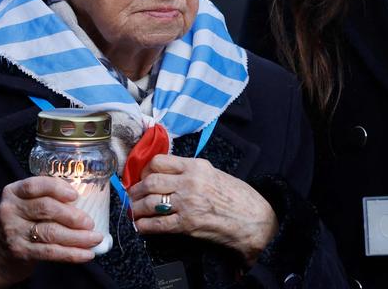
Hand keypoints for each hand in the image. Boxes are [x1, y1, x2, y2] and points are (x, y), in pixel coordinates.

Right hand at [0, 177, 101, 287]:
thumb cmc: (20, 224)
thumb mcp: (24, 205)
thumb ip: (45, 199)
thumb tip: (83, 200)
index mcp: (13, 192)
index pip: (35, 185)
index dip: (57, 188)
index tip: (75, 195)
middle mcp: (10, 210)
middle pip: (46, 208)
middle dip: (72, 215)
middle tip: (90, 222)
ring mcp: (14, 232)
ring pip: (50, 232)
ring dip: (78, 236)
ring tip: (95, 238)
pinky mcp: (20, 251)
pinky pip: (51, 252)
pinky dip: (71, 253)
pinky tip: (86, 254)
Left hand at [128, 154, 277, 262]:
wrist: (254, 219)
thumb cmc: (237, 196)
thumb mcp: (214, 173)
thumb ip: (191, 171)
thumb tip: (168, 174)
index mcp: (196, 166)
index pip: (159, 162)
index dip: (145, 171)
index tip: (142, 177)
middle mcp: (190, 182)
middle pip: (151, 182)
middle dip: (137, 190)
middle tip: (133, 196)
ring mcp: (188, 203)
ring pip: (150, 202)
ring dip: (137, 208)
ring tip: (135, 211)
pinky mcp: (187, 224)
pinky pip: (158, 224)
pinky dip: (145, 225)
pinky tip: (141, 226)